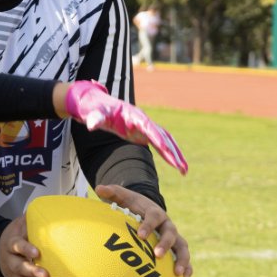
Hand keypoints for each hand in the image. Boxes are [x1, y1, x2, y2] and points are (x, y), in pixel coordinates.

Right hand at [0, 217, 54, 276]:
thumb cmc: (17, 233)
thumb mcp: (21, 222)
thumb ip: (32, 219)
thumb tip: (52, 212)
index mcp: (11, 243)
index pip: (17, 245)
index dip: (26, 248)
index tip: (37, 252)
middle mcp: (10, 260)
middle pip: (20, 268)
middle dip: (32, 272)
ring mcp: (13, 274)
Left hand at [65, 81, 187, 173]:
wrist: (95, 105)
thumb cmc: (95, 108)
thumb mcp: (93, 112)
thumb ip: (95, 118)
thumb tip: (92, 125)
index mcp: (134, 115)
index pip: (149, 128)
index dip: (158, 139)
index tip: (167, 152)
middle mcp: (143, 120)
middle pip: (162, 136)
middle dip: (172, 152)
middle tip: (181, 168)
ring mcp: (145, 126)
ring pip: (165, 140)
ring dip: (175, 154)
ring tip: (184, 171)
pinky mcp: (143, 132)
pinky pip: (160, 143)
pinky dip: (168, 153)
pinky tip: (175, 164)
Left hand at [96, 184, 191, 276]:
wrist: (144, 208)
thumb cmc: (131, 205)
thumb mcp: (122, 196)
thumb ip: (112, 192)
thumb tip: (99, 188)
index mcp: (154, 212)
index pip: (154, 217)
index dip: (148, 225)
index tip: (141, 235)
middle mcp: (167, 224)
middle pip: (171, 233)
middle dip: (165, 244)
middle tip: (157, 255)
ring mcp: (173, 237)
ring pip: (182, 247)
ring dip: (182, 259)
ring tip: (177, 273)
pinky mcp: (175, 248)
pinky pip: (184, 258)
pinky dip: (187, 268)